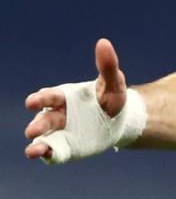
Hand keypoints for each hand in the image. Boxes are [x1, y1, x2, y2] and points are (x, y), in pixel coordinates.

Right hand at [24, 38, 127, 159]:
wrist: (121, 121)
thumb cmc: (112, 99)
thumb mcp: (113, 83)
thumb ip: (107, 65)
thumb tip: (104, 42)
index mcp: (65, 97)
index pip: (50, 96)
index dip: (41, 98)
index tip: (32, 102)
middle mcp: (57, 115)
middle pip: (44, 119)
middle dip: (38, 124)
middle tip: (32, 131)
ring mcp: (60, 133)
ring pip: (44, 138)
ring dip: (37, 144)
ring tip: (33, 151)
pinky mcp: (66, 147)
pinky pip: (54, 152)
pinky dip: (48, 155)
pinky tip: (44, 156)